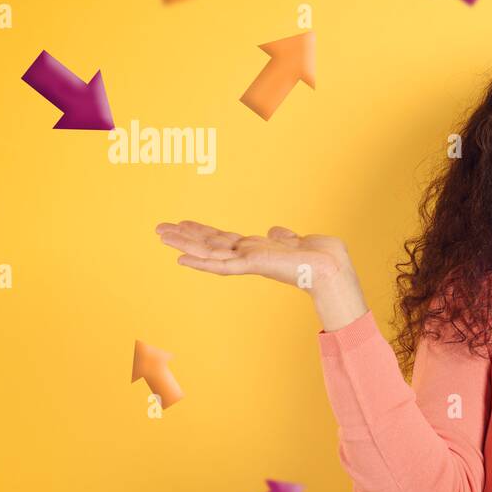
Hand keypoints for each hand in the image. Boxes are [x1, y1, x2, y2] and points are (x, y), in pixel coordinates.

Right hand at [154, 220, 369, 330]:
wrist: (332, 267)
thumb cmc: (321, 256)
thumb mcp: (297, 240)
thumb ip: (283, 236)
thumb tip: (275, 230)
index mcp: (257, 249)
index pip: (223, 240)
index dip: (202, 232)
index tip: (183, 225)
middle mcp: (249, 255)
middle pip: (209, 244)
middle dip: (184, 236)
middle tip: (159, 229)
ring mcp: (248, 261)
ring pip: (209, 252)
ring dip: (184, 243)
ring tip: (161, 235)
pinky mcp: (252, 265)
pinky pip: (221, 264)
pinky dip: (201, 261)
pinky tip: (181, 258)